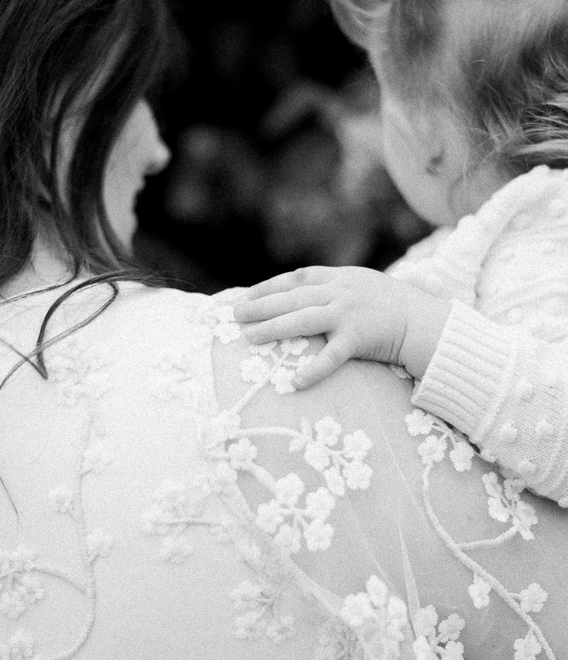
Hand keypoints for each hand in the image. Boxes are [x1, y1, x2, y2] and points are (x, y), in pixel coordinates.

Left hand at [233, 265, 450, 387]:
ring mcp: (349, 313)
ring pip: (303, 319)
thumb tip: (302, 297)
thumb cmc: (393, 307)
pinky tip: (295, 381)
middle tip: (234, 315)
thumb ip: (334, 288)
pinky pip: (332, 355)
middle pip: (292, 297)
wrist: (426, 321)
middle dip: (260, 305)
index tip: (244, 296)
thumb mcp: (362, 287)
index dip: (268, 287)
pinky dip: (314, 368)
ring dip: (273, 328)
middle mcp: (340, 291)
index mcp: (339, 278)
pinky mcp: (360, 337)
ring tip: (249, 337)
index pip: (296, 278)